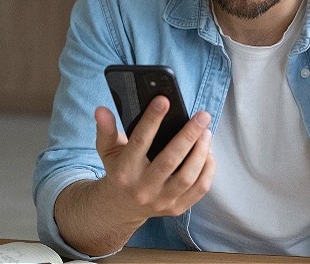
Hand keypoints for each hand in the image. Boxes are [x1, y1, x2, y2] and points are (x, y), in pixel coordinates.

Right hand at [93, 96, 214, 225]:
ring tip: (207, 132)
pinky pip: (199, 189)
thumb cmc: (118, 171)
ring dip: (201, 152)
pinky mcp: (176, 209)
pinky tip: (208, 153)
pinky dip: (208, 169)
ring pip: (187, 176)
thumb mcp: (107, 151)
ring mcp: (161, 201)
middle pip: (170, 160)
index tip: (164, 100)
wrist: (120, 208)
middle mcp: (142, 188)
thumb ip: (106, 130)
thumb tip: (101, 110)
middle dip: (189, 135)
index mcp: (124, 171)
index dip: (152, 119)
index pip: (140, 142)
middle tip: (203, 116)